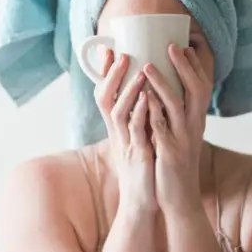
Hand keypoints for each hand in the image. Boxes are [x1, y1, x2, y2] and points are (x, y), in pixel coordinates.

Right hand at [94, 51, 156, 216]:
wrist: (141, 203)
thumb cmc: (142, 169)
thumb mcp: (136, 139)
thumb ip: (137, 118)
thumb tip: (145, 95)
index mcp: (117, 127)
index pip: (105, 94)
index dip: (105, 72)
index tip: (109, 48)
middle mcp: (117, 133)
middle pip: (104, 99)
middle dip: (111, 75)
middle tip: (122, 53)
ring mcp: (125, 144)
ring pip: (118, 113)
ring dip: (127, 91)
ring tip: (138, 71)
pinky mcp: (137, 157)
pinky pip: (136, 133)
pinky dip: (140, 115)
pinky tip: (147, 101)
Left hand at [144, 45, 212, 218]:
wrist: (179, 199)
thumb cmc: (173, 165)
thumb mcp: (178, 136)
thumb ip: (173, 115)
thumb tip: (162, 92)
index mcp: (196, 121)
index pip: (202, 87)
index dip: (196, 65)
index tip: (186, 45)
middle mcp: (194, 127)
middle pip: (196, 90)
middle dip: (184, 66)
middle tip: (170, 46)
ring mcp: (183, 140)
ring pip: (177, 106)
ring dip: (163, 84)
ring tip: (147, 66)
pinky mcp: (170, 154)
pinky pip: (162, 129)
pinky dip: (153, 112)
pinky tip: (143, 98)